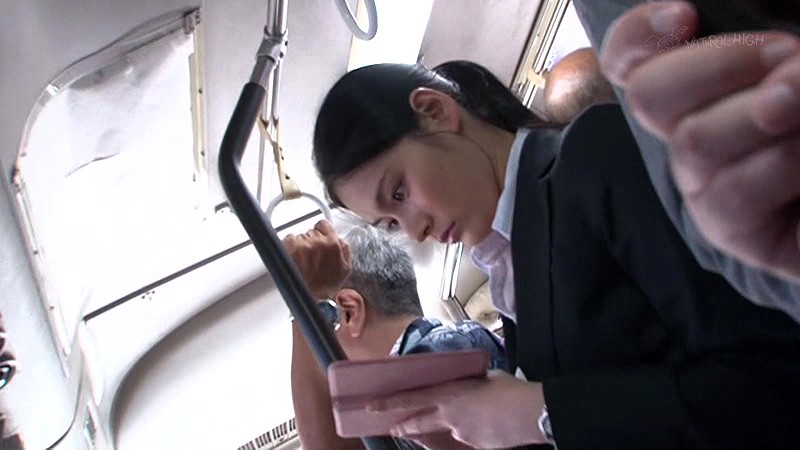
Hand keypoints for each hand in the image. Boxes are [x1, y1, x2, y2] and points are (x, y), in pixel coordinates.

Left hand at [282, 220, 351, 298]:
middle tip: (311, 257)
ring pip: (299, 237)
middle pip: (311, 232)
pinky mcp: (288, 246)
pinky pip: (288, 241)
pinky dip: (289, 248)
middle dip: (312, 241)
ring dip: (300, 246)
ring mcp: (301, 243)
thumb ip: (345, 249)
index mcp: (333, 244)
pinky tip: (293, 260)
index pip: (324, 225)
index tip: (319, 238)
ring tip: (302, 262)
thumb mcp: (345, 269)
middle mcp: (317, 241)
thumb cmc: (324, 287)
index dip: (322, 232)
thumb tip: (340, 238)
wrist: (306, 298)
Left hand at [366, 370, 545, 447]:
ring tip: (484, 414)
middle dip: (404, 426)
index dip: (389, 403)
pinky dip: (477, 432)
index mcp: (450, 394)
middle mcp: (450, 416)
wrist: (532, 414)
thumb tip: (466, 383)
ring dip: (458, 424)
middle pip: (418, 422)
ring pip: (451, 430)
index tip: (370, 406)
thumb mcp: (485, 378)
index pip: (411, 398)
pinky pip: (471, 438)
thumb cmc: (510, 390)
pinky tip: (494, 425)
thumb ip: (469, 382)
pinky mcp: (476, 447)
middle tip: (394, 428)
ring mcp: (462, 435)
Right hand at [600, 1, 799, 282]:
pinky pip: (730, 193)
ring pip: (692, 142)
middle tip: (789, 54)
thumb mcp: (791, 62)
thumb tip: (696, 25)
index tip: (683, 16)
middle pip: (646, 96)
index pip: (630, 59)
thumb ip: (764, 31)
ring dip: (764, 110)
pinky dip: (781, 162)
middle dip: (716, 65)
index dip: (637, 37)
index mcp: (700, 84)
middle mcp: (691, 130)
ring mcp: (706, 184)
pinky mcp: (731, 231)